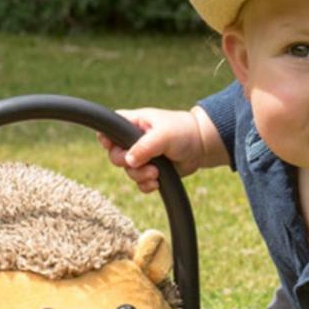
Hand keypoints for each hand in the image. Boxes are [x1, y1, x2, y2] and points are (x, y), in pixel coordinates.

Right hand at [98, 106, 222, 192]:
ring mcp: (142, 156)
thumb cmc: (183, 131)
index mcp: (132, 124)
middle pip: (115, 155)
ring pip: (128, 171)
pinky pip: (140, 183)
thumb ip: (144, 146)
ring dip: (141, 176)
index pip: (109, 129)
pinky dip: (147, 185)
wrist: (201, 146)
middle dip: (128, 163)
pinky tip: (157, 182)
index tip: (112, 146)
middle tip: (144, 164)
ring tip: (156, 173)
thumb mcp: (163, 135)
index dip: (106, 139)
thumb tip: (129, 161)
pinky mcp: (150, 170)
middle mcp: (133, 140)